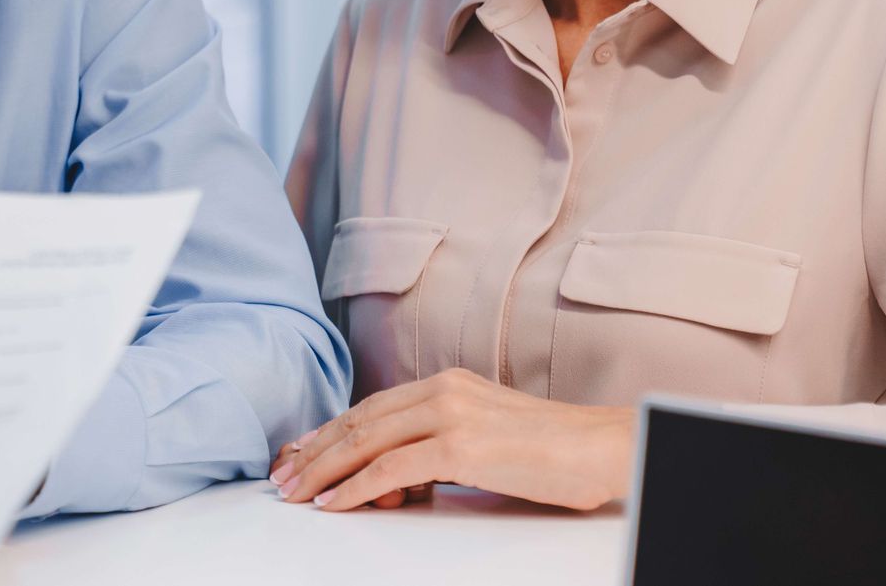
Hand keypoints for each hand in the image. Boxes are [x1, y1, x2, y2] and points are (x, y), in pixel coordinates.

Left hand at [270, 368, 634, 511]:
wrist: (603, 446)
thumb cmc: (553, 451)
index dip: (330, 431)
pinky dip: (356, 486)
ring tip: (295, 493)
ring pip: (366, 440)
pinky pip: (393, 468)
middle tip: (282, 477)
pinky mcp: (462, 445)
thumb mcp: (486, 436)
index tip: (300, 452)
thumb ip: (439, 447)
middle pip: (359, 419)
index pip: (371, 406)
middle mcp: (443, 390)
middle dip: (314, 450)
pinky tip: (334, 503)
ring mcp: (451, 414)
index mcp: (447, 383)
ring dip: (323, 470)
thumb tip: (396, 481)